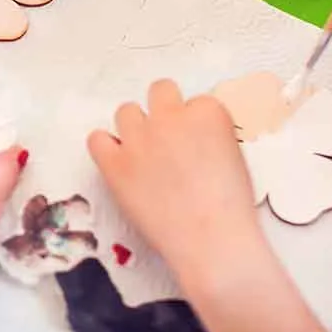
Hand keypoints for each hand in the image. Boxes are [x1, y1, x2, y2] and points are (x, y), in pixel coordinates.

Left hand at [88, 81, 260, 290]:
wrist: (211, 241)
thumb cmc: (231, 209)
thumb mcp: (234, 158)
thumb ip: (211, 137)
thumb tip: (193, 140)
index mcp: (207, 113)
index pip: (196, 103)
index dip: (195, 125)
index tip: (196, 145)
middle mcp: (171, 117)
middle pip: (160, 90)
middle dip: (163, 109)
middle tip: (167, 138)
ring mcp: (139, 138)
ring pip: (126, 111)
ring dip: (134, 127)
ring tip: (143, 153)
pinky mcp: (115, 162)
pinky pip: (97, 139)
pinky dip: (105, 147)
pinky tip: (117, 161)